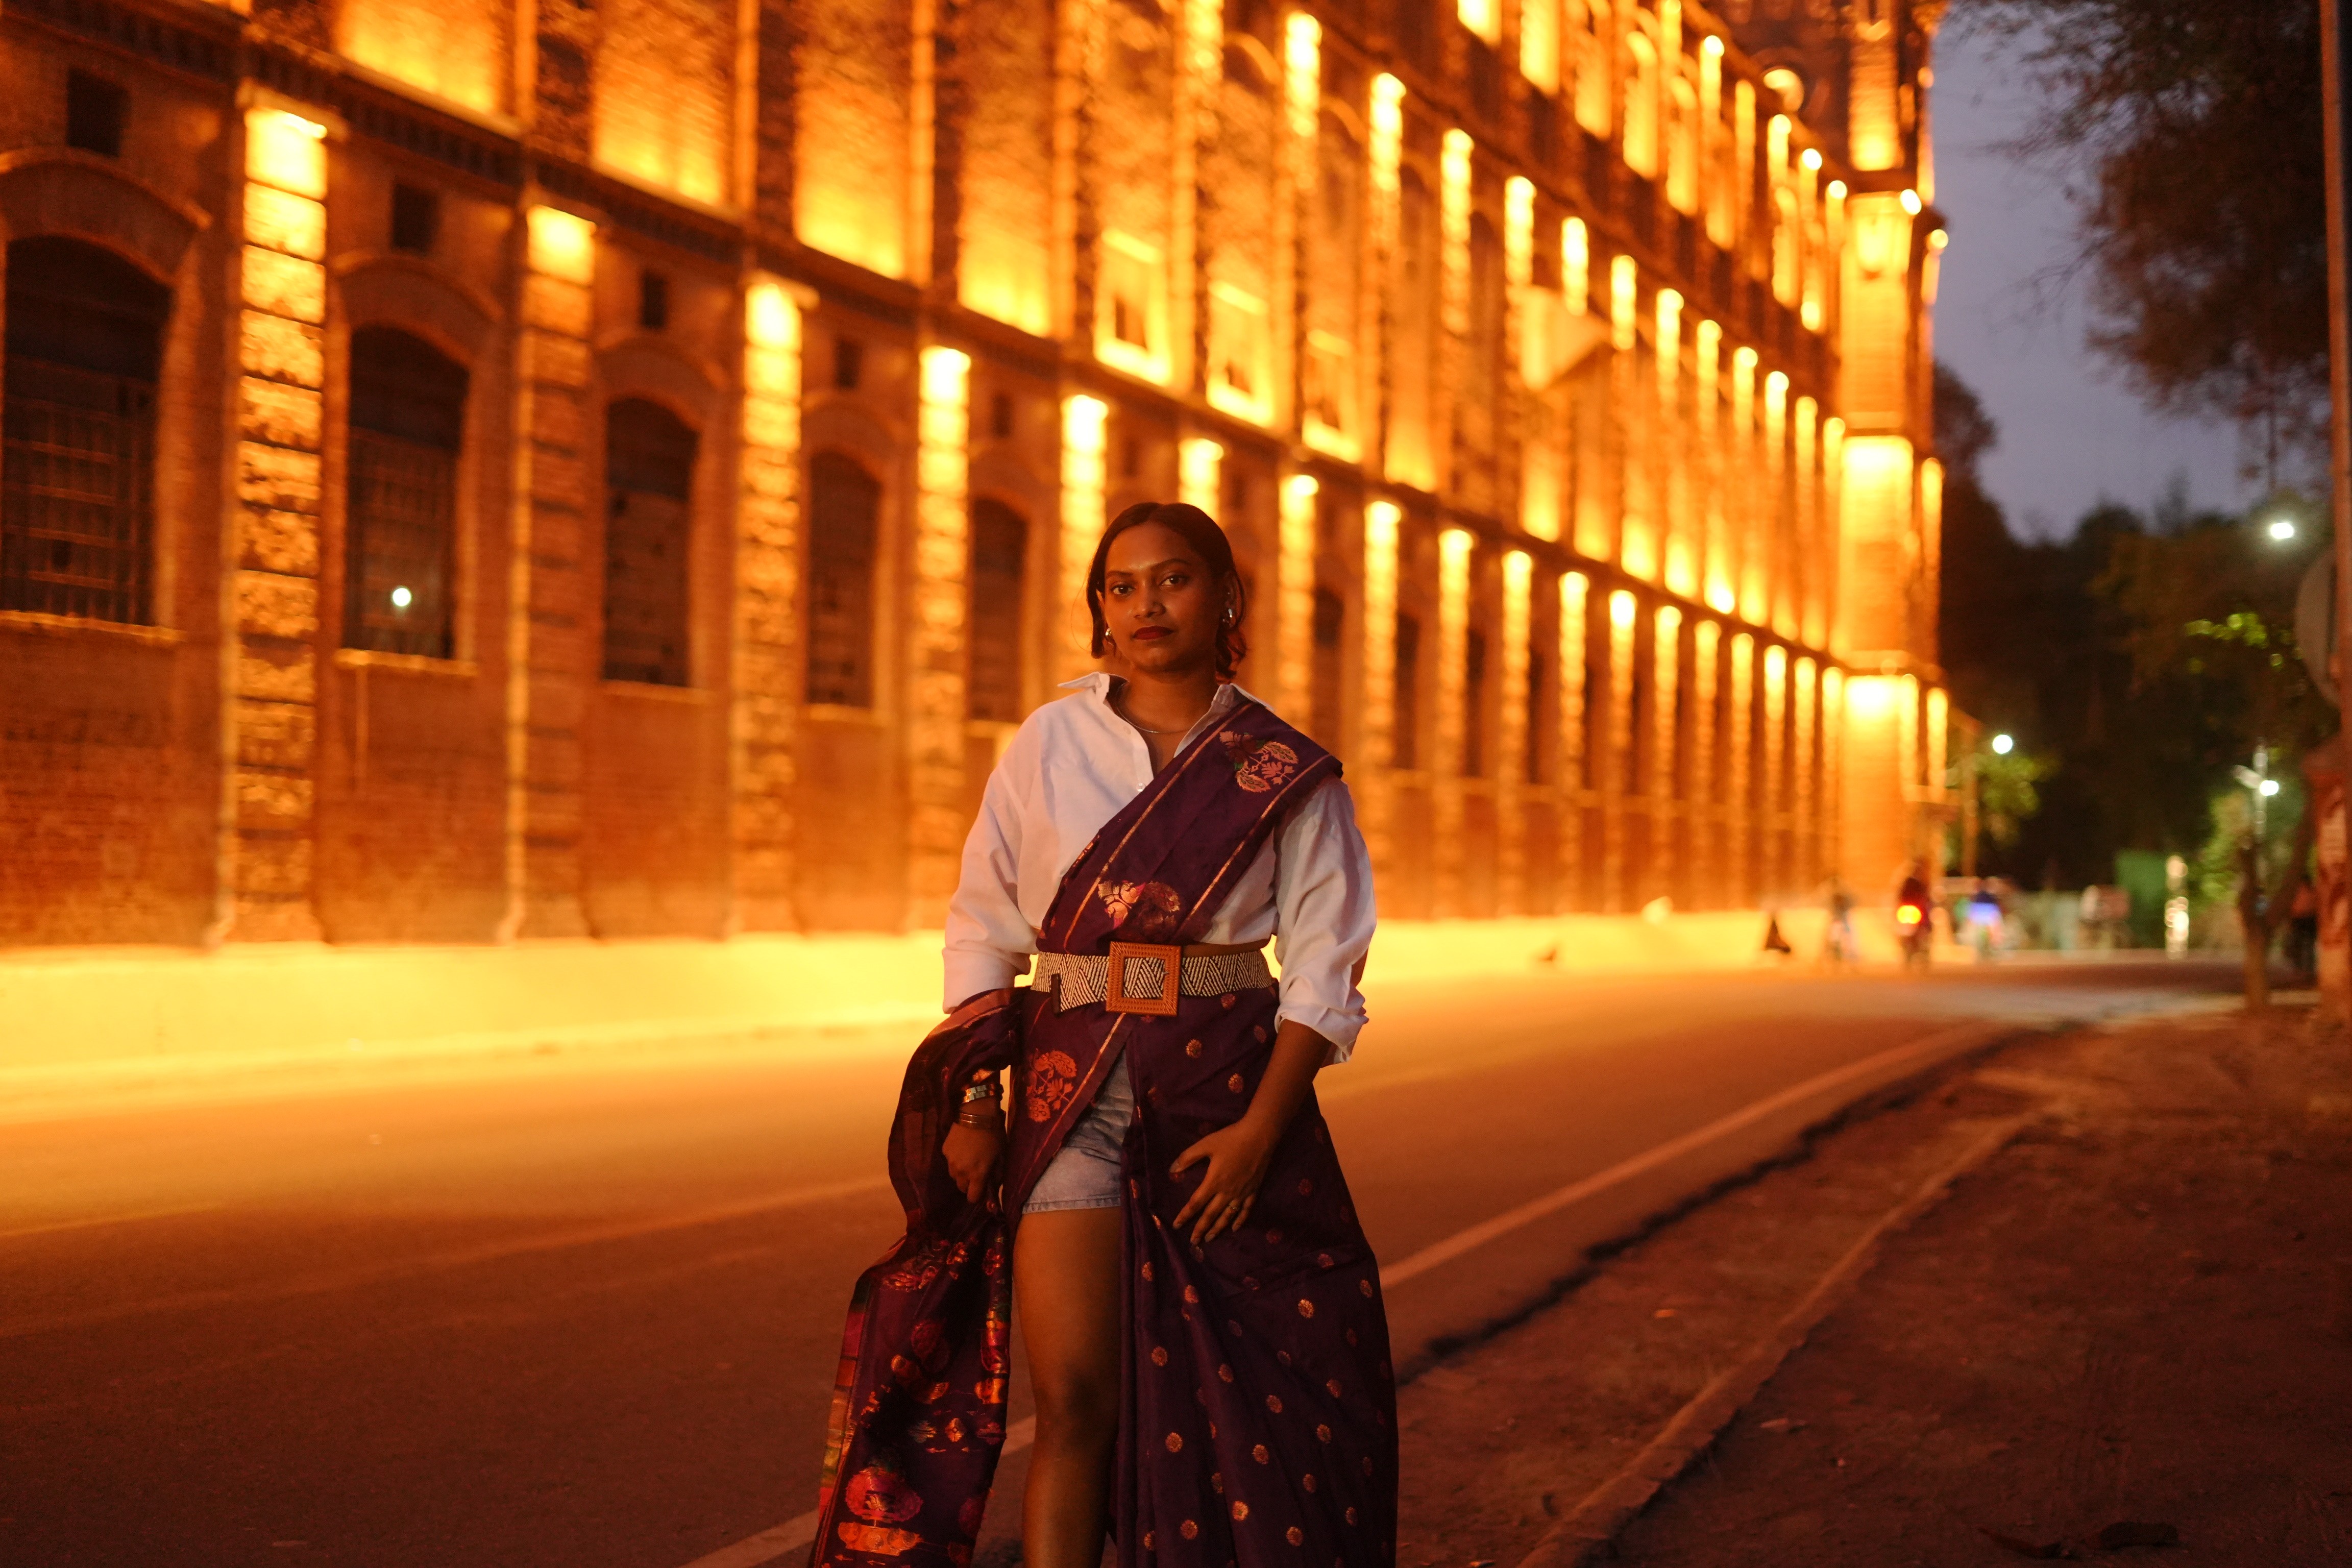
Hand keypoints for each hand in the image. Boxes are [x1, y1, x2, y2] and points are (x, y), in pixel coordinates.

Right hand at [943, 1118, 1002, 1204]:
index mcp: (977, 1175)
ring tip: (968, 1160)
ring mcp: (950, 1162)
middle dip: (969, 1184)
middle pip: (962, 1188)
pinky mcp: (944, 1151)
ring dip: (961, 1173)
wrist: (976, 1113)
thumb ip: (997, 1175)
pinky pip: (949, 1162)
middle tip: (976, 1172)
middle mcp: (961, 1172)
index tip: (982, 1188)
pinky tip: (962, 1148)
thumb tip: (994, 1188)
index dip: (977, 1195)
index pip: (973, 1198)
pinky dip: (955, 1160)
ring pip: (954, 1176)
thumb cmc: (993, 1135)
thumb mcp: (1001, 1156)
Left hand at [1169, 1118, 1278, 1245]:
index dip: (1185, 1215)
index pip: (1195, 1204)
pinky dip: (1240, 1220)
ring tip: (1210, 1239)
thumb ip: (1187, 1157)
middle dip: (1201, 1229)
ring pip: (1228, 1216)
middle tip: (1193, 1242)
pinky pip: (1246, 1210)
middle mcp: (1227, 1192)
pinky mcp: (1254, 1190)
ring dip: (1218, 1229)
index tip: (1177, 1225)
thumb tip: (1172, 1170)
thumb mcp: (1205, 1144)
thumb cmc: (1231, 1139)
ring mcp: (1242, 1193)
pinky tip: (1234, 1228)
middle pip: (1211, 1215)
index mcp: (1213, 1182)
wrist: (1259, 1135)